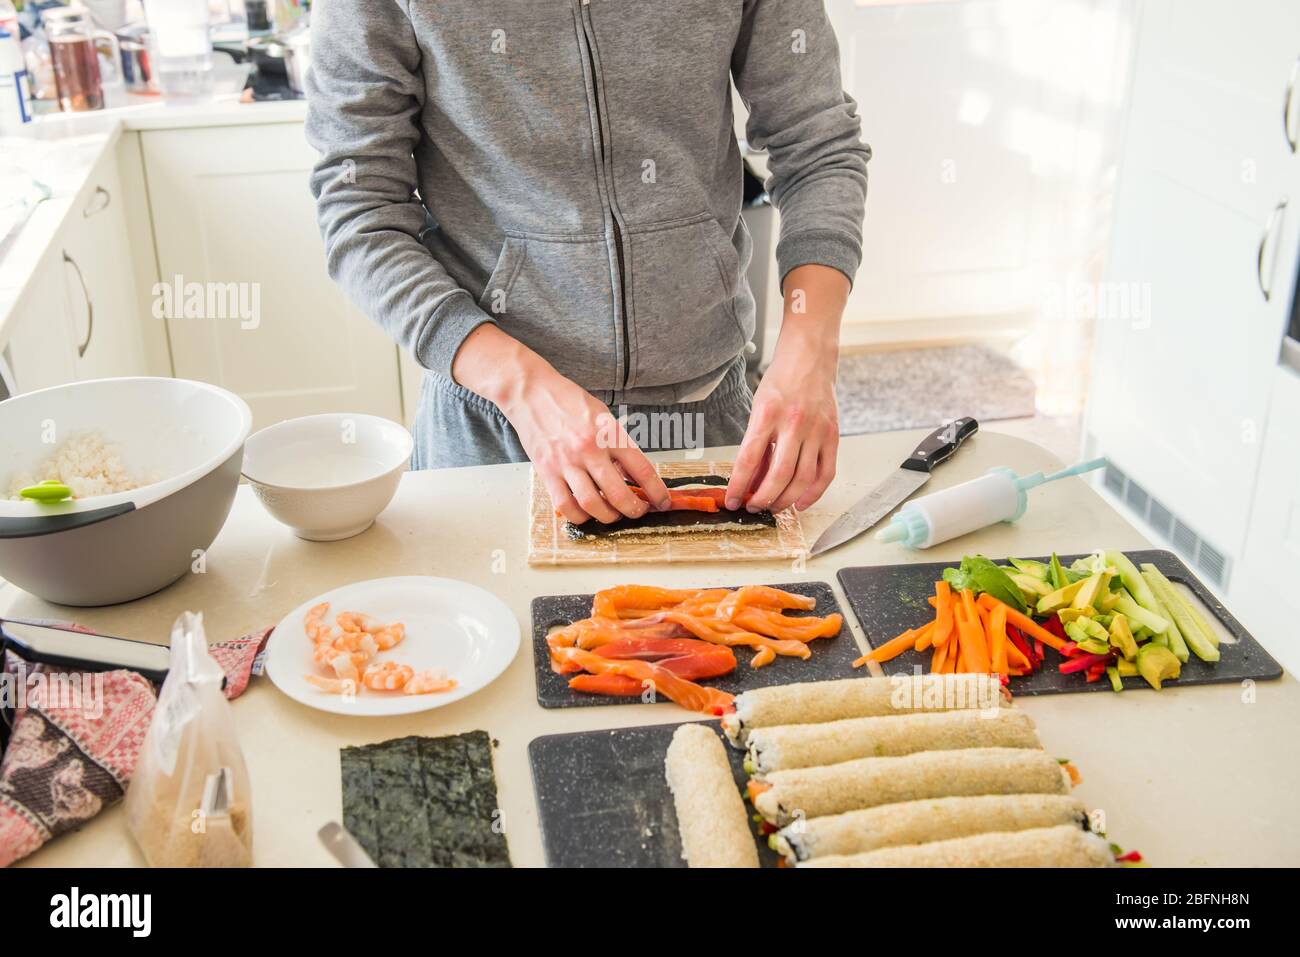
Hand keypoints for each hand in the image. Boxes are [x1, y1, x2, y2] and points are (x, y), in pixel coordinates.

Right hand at [453, 325, 670, 523]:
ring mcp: (566, 462)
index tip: (662, 502)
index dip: (656, 491)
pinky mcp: (546, 471)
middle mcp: (589, 449)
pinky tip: (586, 513)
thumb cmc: (567, 401)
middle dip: (634, 510)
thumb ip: (617, 444)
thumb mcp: (602, 415)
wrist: (531, 392)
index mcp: (608, 432)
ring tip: (613, 515)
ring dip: (608, 517)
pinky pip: (565, 504)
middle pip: (618, 494)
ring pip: (592, 504)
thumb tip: (631, 474)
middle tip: (638, 511)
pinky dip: (579, 516)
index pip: (641, 469)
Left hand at [726, 265, 847, 512]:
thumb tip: (749, 479)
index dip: (738, 486)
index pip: (748, 460)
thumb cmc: (781, 380)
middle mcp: (793, 423)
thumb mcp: (758, 407)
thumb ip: (756, 443)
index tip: (731, 501)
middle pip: (778, 475)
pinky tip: (800, 503)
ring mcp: (816, 430)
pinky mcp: (833, 435)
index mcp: (767, 414)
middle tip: (753, 507)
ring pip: (802, 479)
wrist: (811, 356)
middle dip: (762, 499)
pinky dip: (814, 494)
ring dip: (785, 500)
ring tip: (773, 507)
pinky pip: (825, 473)